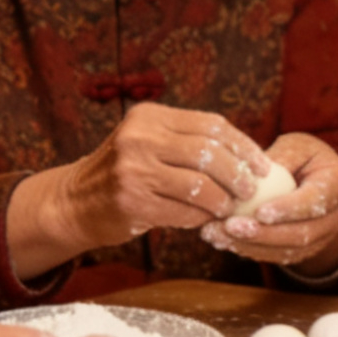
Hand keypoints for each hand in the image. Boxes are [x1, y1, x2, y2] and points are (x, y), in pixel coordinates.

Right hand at [34, 105, 275, 257]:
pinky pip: (184, 212)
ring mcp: (133, 170)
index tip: (263, 165)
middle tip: (252, 191)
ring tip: (230, 208)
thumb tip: (249, 155)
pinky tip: (206, 220)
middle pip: (209, 154)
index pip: (211, 126)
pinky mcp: (132, 202)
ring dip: (223, 200)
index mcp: (150, 116)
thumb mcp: (149, 141)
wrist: (74, 202)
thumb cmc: (125, 172)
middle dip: (239, 175)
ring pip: (200, 185)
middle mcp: (140, 138)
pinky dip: (201, 217)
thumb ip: (188, 141)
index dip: (244, 146)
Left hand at [201, 132, 337, 272]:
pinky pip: (279, 257)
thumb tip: (251, 175)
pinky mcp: (307, 251)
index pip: (316, 201)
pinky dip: (251, 251)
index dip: (289, 209)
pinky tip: (225, 241)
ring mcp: (325, 238)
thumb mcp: (296, 147)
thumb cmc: (305, 157)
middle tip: (230, 227)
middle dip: (264, 234)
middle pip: (303, 234)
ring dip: (251, 246)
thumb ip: (280, 159)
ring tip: (217, 235)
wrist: (319, 181)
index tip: (260, 212)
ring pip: (289, 251)